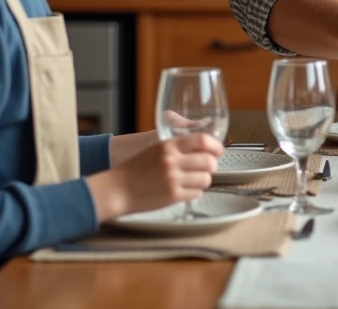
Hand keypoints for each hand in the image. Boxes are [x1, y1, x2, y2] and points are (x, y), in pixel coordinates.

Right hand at [88, 133, 222, 220]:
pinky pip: (196, 193)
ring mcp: (173, 179)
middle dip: (212, 165)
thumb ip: (178, 147)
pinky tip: (185, 190)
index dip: (216, 146)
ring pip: (206, 179)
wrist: (117, 190)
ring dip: (203, 180)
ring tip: (194, 181)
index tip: (219, 150)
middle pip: (209, 161)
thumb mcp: (156, 149)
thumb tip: (203, 146)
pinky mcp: (173, 196)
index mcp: (168, 146)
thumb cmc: (135, 170)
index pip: (202, 140)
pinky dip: (194, 192)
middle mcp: (172, 161)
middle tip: (207, 168)